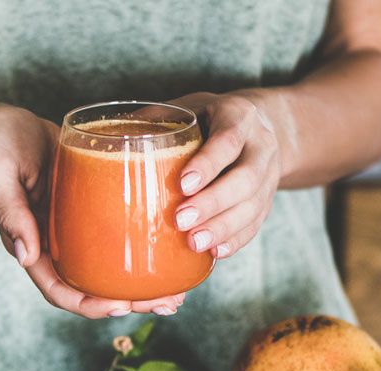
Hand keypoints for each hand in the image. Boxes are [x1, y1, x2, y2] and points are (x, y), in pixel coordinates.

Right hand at [0, 102, 183, 318]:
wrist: (8, 124)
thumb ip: (9, 213)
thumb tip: (26, 257)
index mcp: (31, 248)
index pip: (60, 291)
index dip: (89, 306)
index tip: (120, 307)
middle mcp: (58, 247)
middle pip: (94, 288)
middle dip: (130, 302)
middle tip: (168, 304)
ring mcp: (77, 231)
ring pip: (111, 269)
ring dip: (143, 285)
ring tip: (178, 291)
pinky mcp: (93, 210)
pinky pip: (120, 237)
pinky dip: (144, 247)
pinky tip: (171, 247)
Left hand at [170, 93, 281, 258]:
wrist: (260, 125)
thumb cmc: (211, 118)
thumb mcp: (189, 107)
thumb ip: (157, 119)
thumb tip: (111, 137)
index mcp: (240, 116)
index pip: (229, 140)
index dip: (208, 163)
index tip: (183, 185)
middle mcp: (261, 146)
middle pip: (246, 179)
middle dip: (213, 202)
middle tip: (181, 220)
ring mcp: (269, 176)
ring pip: (253, 206)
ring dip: (223, 228)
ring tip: (194, 243)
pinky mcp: (267, 200)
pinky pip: (256, 224)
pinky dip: (235, 240)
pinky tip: (215, 252)